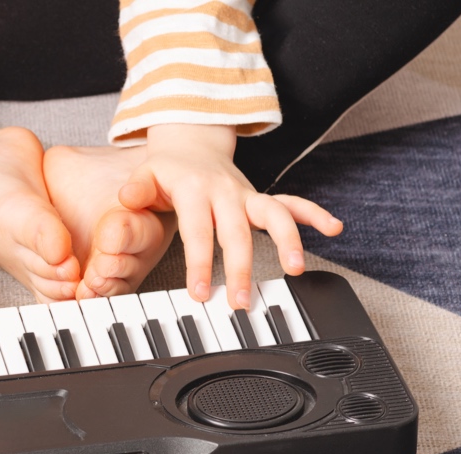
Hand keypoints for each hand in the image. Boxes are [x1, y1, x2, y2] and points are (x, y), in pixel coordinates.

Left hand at [118, 124, 342, 308]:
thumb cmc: (166, 170)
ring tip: (296, 268)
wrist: (190, 144)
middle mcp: (225, 193)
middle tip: (241, 302)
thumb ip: (136, 190)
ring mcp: (246, 195)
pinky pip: (292, 203)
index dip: (199, 264)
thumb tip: (127, 197)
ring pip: (273, 216)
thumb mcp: (144, 176)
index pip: (197, 232)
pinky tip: (334, 228)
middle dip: (241, 269)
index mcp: (194, 191)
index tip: (200, 294)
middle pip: (237, 233)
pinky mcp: (260, 197)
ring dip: (288, 241)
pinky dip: (314, 214)